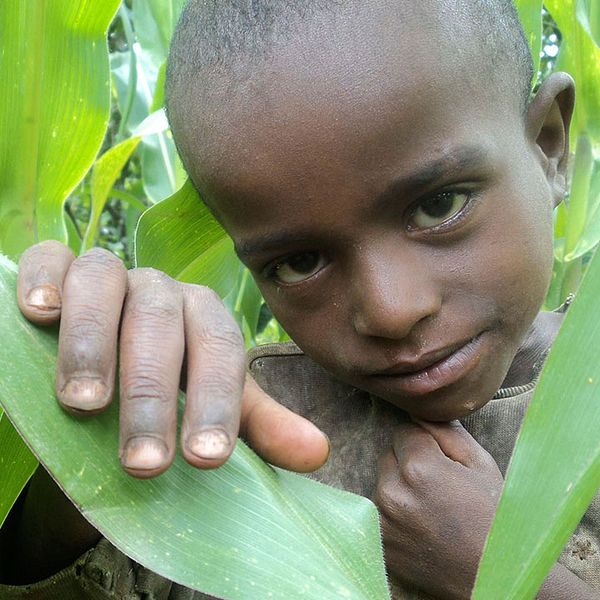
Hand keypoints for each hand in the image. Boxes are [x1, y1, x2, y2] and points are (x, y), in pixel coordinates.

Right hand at [16, 240, 328, 477]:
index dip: (217, 401)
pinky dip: (44, 281)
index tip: (205, 460)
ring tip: (86, 404)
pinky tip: (39, 316)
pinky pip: (50, 259)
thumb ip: (259, 426)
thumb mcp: (211, 408)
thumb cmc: (165, 389)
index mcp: (205, 317)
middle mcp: (160, 290)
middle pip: (161, 326)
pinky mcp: (57, 266)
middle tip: (144, 462)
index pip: (221, 349)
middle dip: (153, 395)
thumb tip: (319, 454)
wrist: (108, 361)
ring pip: (104, 287)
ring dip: (93, 343)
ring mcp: (109, 274)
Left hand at [373, 419, 503, 599]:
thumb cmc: (494, 516)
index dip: (425, 443)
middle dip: (407, 462)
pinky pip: (378, 510)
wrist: (494, 576)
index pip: (404, 431)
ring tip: (429, 507)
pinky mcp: (379, 542)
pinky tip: (418, 524)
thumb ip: (445, 430)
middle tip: (437, 484)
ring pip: (382, 482)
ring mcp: (382, 520)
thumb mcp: (480, 463)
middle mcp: (392, 492)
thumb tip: (417, 412)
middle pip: (389, 456)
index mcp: (418, 467)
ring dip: (398, 487)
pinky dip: (392, 512)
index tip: (442, 460)